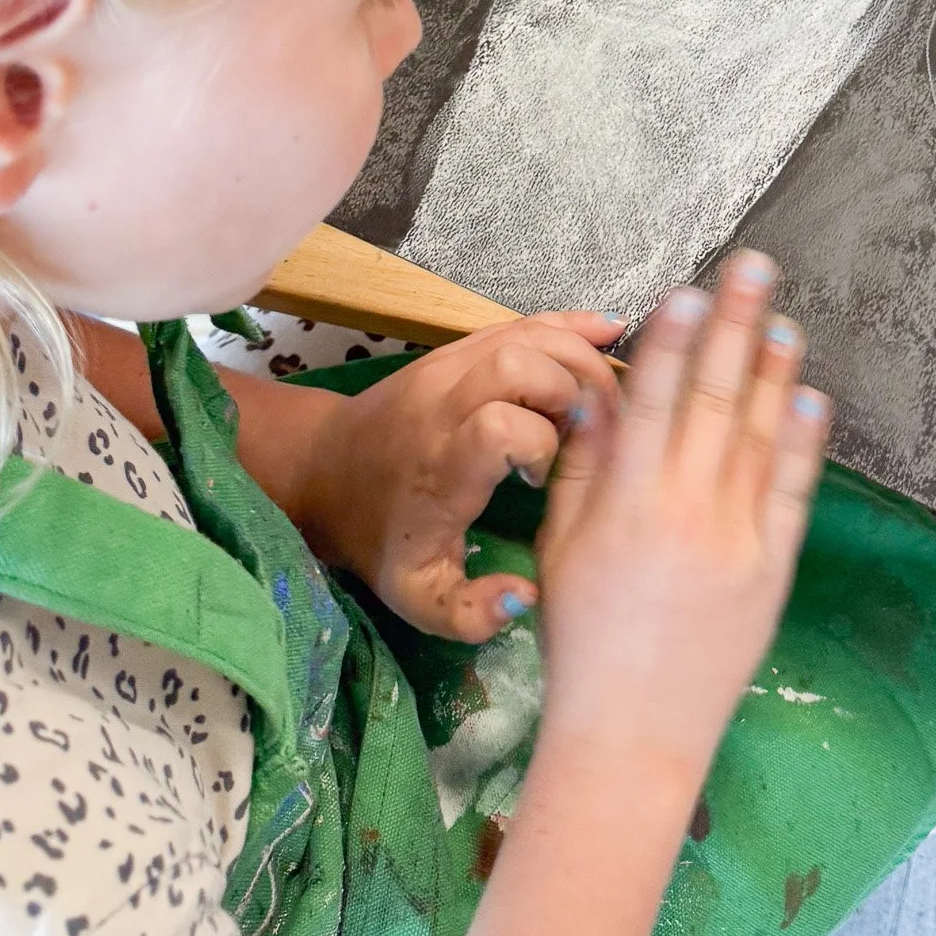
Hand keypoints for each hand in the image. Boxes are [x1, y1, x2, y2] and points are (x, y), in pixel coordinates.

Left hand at [299, 312, 623, 642]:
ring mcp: (449, 365)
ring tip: (601, 401)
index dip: (541, 445)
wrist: (327, 473)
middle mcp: (443, 403)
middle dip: (572, 393)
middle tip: (589, 434)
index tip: (544, 480)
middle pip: (521, 362)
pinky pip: (522, 321)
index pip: (500, 425)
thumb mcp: (415, 595)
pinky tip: (608, 337)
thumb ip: (468, 613)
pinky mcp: (458, 347)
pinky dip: (570, 328)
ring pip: (528, 332)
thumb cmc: (381, 536)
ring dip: (578, 359)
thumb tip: (526, 596)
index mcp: (439, 464)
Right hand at [532, 250, 831, 782]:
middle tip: (755, 268)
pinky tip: (810, 396)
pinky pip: (794, 492)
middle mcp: (686, 511)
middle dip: (735, 327)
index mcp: (625, 503)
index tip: (689, 290)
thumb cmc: (583, 638)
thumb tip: (602, 397)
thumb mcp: (560, 547)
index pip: (654, 401)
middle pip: (716, 399)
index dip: (673, 340)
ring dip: (774, 371)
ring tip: (785, 319)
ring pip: (762, 436)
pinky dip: (804, 442)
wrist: (633, 731)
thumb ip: (585, 469)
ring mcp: (738, 539)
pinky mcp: (774, 569)